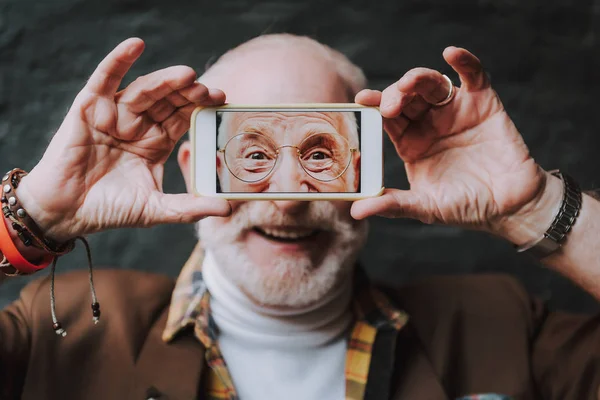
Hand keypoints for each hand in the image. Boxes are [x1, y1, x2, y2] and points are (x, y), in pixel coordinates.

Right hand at [16, 38, 230, 241]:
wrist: (66, 213)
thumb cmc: (109, 209)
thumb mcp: (156, 209)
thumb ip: (190, 207)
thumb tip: (227, 210)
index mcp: (155, 142)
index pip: (182, 117)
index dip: (200, 108)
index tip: (221, 101)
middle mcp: (137, 124)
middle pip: (168, 100)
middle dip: (188, 93)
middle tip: (208, 89)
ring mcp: (114, 114)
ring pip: (143, 89)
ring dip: (165, 80)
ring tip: (187, 75)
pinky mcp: (89, 108)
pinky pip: (104, 79)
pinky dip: (118, 60)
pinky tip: (135, 45)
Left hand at [353, 46, 561, 243]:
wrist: (510, 208)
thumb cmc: (466, 207)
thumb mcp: (425, 207)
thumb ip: (392, 205)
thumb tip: (356, 211)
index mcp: (410, 142)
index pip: (388, 117)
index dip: (375, 105)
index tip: (362, 100)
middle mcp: (429, 123)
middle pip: (406, 96)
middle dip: (395, 94)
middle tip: (390, 105)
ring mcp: (455, 111)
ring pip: (432, 83)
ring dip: (419, 78)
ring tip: (410, 83)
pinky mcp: (483, 104)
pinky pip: (474, 75)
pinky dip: (465, 61)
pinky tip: (451, 54)